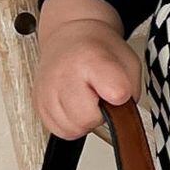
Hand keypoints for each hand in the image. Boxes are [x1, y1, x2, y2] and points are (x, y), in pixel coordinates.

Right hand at [36, 0, 141, 137]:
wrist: (70, 39)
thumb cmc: (100, 50)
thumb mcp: (129, 61)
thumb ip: (131, 89)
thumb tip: (122, 116)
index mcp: (92, 59)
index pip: (114, 91)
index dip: (121, 96)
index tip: (120, 92)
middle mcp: (64, 74)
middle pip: (87, 119)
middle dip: (100, 115)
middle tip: (102, 98)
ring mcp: (47, 90)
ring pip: (71, 129)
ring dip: (84, 122)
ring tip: (87, 100)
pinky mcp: (38, 104)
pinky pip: (59, 130)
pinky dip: (70, 124)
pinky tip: (74, 106)